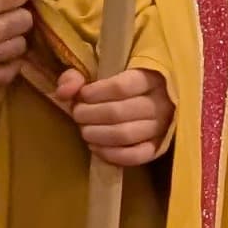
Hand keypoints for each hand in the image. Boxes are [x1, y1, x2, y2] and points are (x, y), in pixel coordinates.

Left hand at [57, 64, 173, 167]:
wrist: (147, 99)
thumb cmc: (119, 84)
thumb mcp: (97, 71)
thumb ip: (76, 76)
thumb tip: (64, 92)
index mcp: (151, 77)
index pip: (121, 87)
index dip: (95, 93)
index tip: (82, 95)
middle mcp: (161, 102)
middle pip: (118, 112)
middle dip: (89, 115)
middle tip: (78, 114)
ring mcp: (162, 127)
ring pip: (125, 135)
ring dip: (96, 134)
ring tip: (84, 130)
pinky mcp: (158, 148)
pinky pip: (136, 156)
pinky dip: (111, 154)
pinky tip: (95, 147)